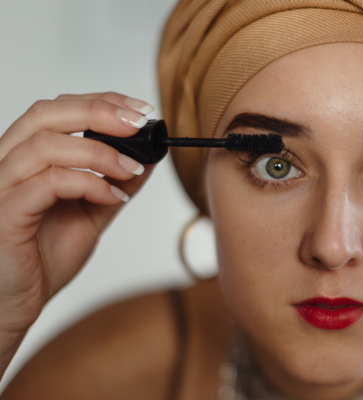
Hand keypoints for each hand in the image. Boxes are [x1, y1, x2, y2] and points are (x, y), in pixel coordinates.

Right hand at [0, 92, 153, 333]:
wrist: (12, 306)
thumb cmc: (40, 261)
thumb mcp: (90, 216)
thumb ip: (112, 185)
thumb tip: (146, 159)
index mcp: (22, 159)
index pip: (56, 110)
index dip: (100, 102)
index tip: (140, 110)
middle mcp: (4, 164)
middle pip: (46, 114)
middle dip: (100, 111)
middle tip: (139, 123)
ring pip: (45, 143)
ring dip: (100, 152)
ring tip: (132, 169)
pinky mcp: (3, 213)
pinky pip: (47, 182)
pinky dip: (89, 183)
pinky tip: (113, 196)